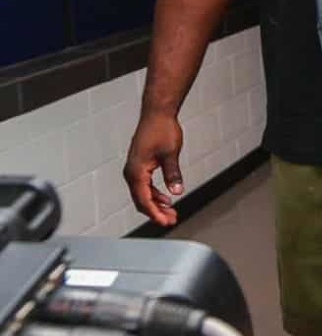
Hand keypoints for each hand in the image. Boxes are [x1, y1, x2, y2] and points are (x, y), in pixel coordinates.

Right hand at [123, 112, 184, 226]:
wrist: (157, 114)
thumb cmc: (161, 129)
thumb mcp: (171, 153)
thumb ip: (173, 174)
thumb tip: (176, 190)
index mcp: (136, 170)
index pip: (143, 199)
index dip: (155, 214)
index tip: (166, 222)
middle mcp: (131, 171)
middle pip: (141, 200)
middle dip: (156, 212)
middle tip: (172, 220)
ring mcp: (134, 169)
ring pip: (143, 194)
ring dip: (156, 204)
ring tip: (171, 212)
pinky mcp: (139, 166)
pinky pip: (144, 186)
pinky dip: (154, 194)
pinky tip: (166, 198)